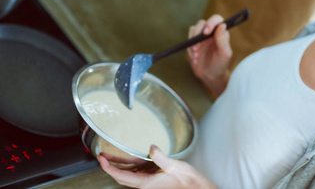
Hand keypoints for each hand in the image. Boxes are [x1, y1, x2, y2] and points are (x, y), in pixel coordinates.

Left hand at [98, 145, 216, 188]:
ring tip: (109, 154)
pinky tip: (128, 156)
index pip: (121, 176)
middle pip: (121, 175)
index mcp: (145, 183)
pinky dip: (131, 163)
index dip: (109, 168)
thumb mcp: (172, 166)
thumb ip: (159, 157)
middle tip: (101, 155)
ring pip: (129, 172)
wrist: (194, 187)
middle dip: (110, 165)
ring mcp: (148, 180)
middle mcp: (144, 184)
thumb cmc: (185, 181)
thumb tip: (151, 148)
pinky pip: (138, 170)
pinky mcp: (153, 177)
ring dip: (119, 164)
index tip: (101, 159)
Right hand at [187, 14, 231, 98]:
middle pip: (202, 23)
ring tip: (196, 55)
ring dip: (193, 42)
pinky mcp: (193, 42)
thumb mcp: (224, 54)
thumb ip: (223, 40)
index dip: (211, 22)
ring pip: (193, 30)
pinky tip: (195, 58)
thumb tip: (222, 26)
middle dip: (197, 34)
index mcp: (221, 32)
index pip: (216, 19)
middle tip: (197, 47)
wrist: (210, 75)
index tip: (206, 32)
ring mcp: (201, 36)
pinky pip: (188, 40)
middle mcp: (211, 32)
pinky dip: (189, 49)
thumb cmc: (220, 64)